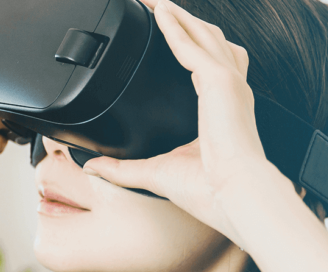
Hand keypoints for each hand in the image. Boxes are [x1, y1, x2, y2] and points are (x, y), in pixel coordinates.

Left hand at [81, 0, 293, 248]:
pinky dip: (175, 26)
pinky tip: (159, 13)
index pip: (207, 65)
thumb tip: (93, 167)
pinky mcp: (221, 82)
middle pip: (208, 40)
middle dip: (184, 20)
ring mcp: (228, 84)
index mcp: (222, 109)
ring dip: (179, 16)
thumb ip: (121, 168)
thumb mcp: (155, 173)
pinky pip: (193, 45)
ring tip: (156, 3)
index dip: (190, 44)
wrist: (234, 196)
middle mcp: (230, 91)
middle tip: (156, 7)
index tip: (168, 33)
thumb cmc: (209, 190)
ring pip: (203, 34)